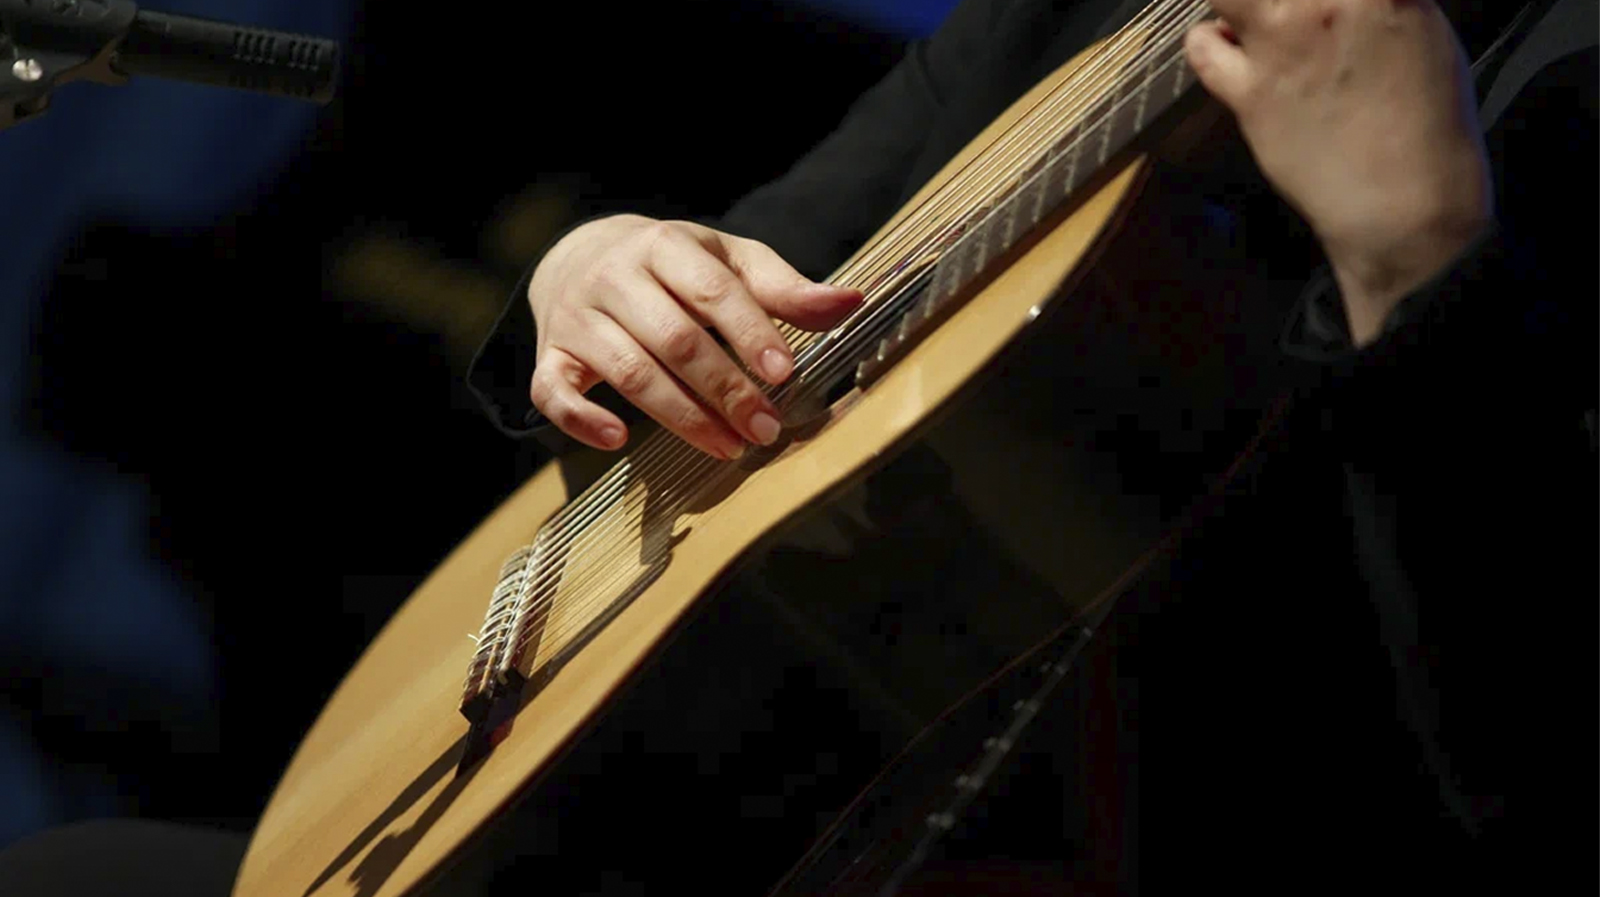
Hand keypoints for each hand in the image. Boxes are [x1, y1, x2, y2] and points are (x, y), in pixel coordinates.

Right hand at [526, 215, 862, 457]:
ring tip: (728, 447)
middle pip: (674, 339)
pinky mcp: (552, 355)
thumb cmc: (673, 267)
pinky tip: (619, 440)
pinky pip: (555, 392)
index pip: (712, 291)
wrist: (581, 254)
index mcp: (664, 245)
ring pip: (628, 372)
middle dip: (725, 389)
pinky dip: (582, 420)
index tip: (785, 375)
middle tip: (766, 429)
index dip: (750, 334)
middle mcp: (615, 277)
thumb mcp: (727, 262)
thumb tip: (852, 302)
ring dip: (681, 416)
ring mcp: (577, 317)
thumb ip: (784, 288)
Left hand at [1185, 0, 1493, 343]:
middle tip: (1287, 11)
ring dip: (1240, 2)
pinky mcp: (1248, 90)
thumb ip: (1374, 0)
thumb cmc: (1430, 123)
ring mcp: (1282, 45)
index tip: (1320, 4)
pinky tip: (1228, 45)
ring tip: (1252, 13)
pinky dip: (1207, 39)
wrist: (1405, 203)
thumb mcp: (1421, 29)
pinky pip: (1201, 46)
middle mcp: (1326, 3)